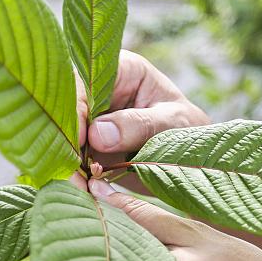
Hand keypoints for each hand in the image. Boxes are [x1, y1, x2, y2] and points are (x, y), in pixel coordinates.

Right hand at [73, 51, 208, 192]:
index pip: (84, 85)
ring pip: (64, 137)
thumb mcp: (173, 124)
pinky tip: (85, 190)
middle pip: (65, 111)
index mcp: (120, 70)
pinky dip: (75, 175)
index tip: (80, 143)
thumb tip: (97, 133)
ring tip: (83, 187)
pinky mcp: (87, 145)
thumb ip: (140, 125)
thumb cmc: (190, 129)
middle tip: (76, 174)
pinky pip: (71, 158)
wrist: (197, 158)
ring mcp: (90, 120)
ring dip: (69, 163)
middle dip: (67, 142)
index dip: (75, 112)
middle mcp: (98, 92)